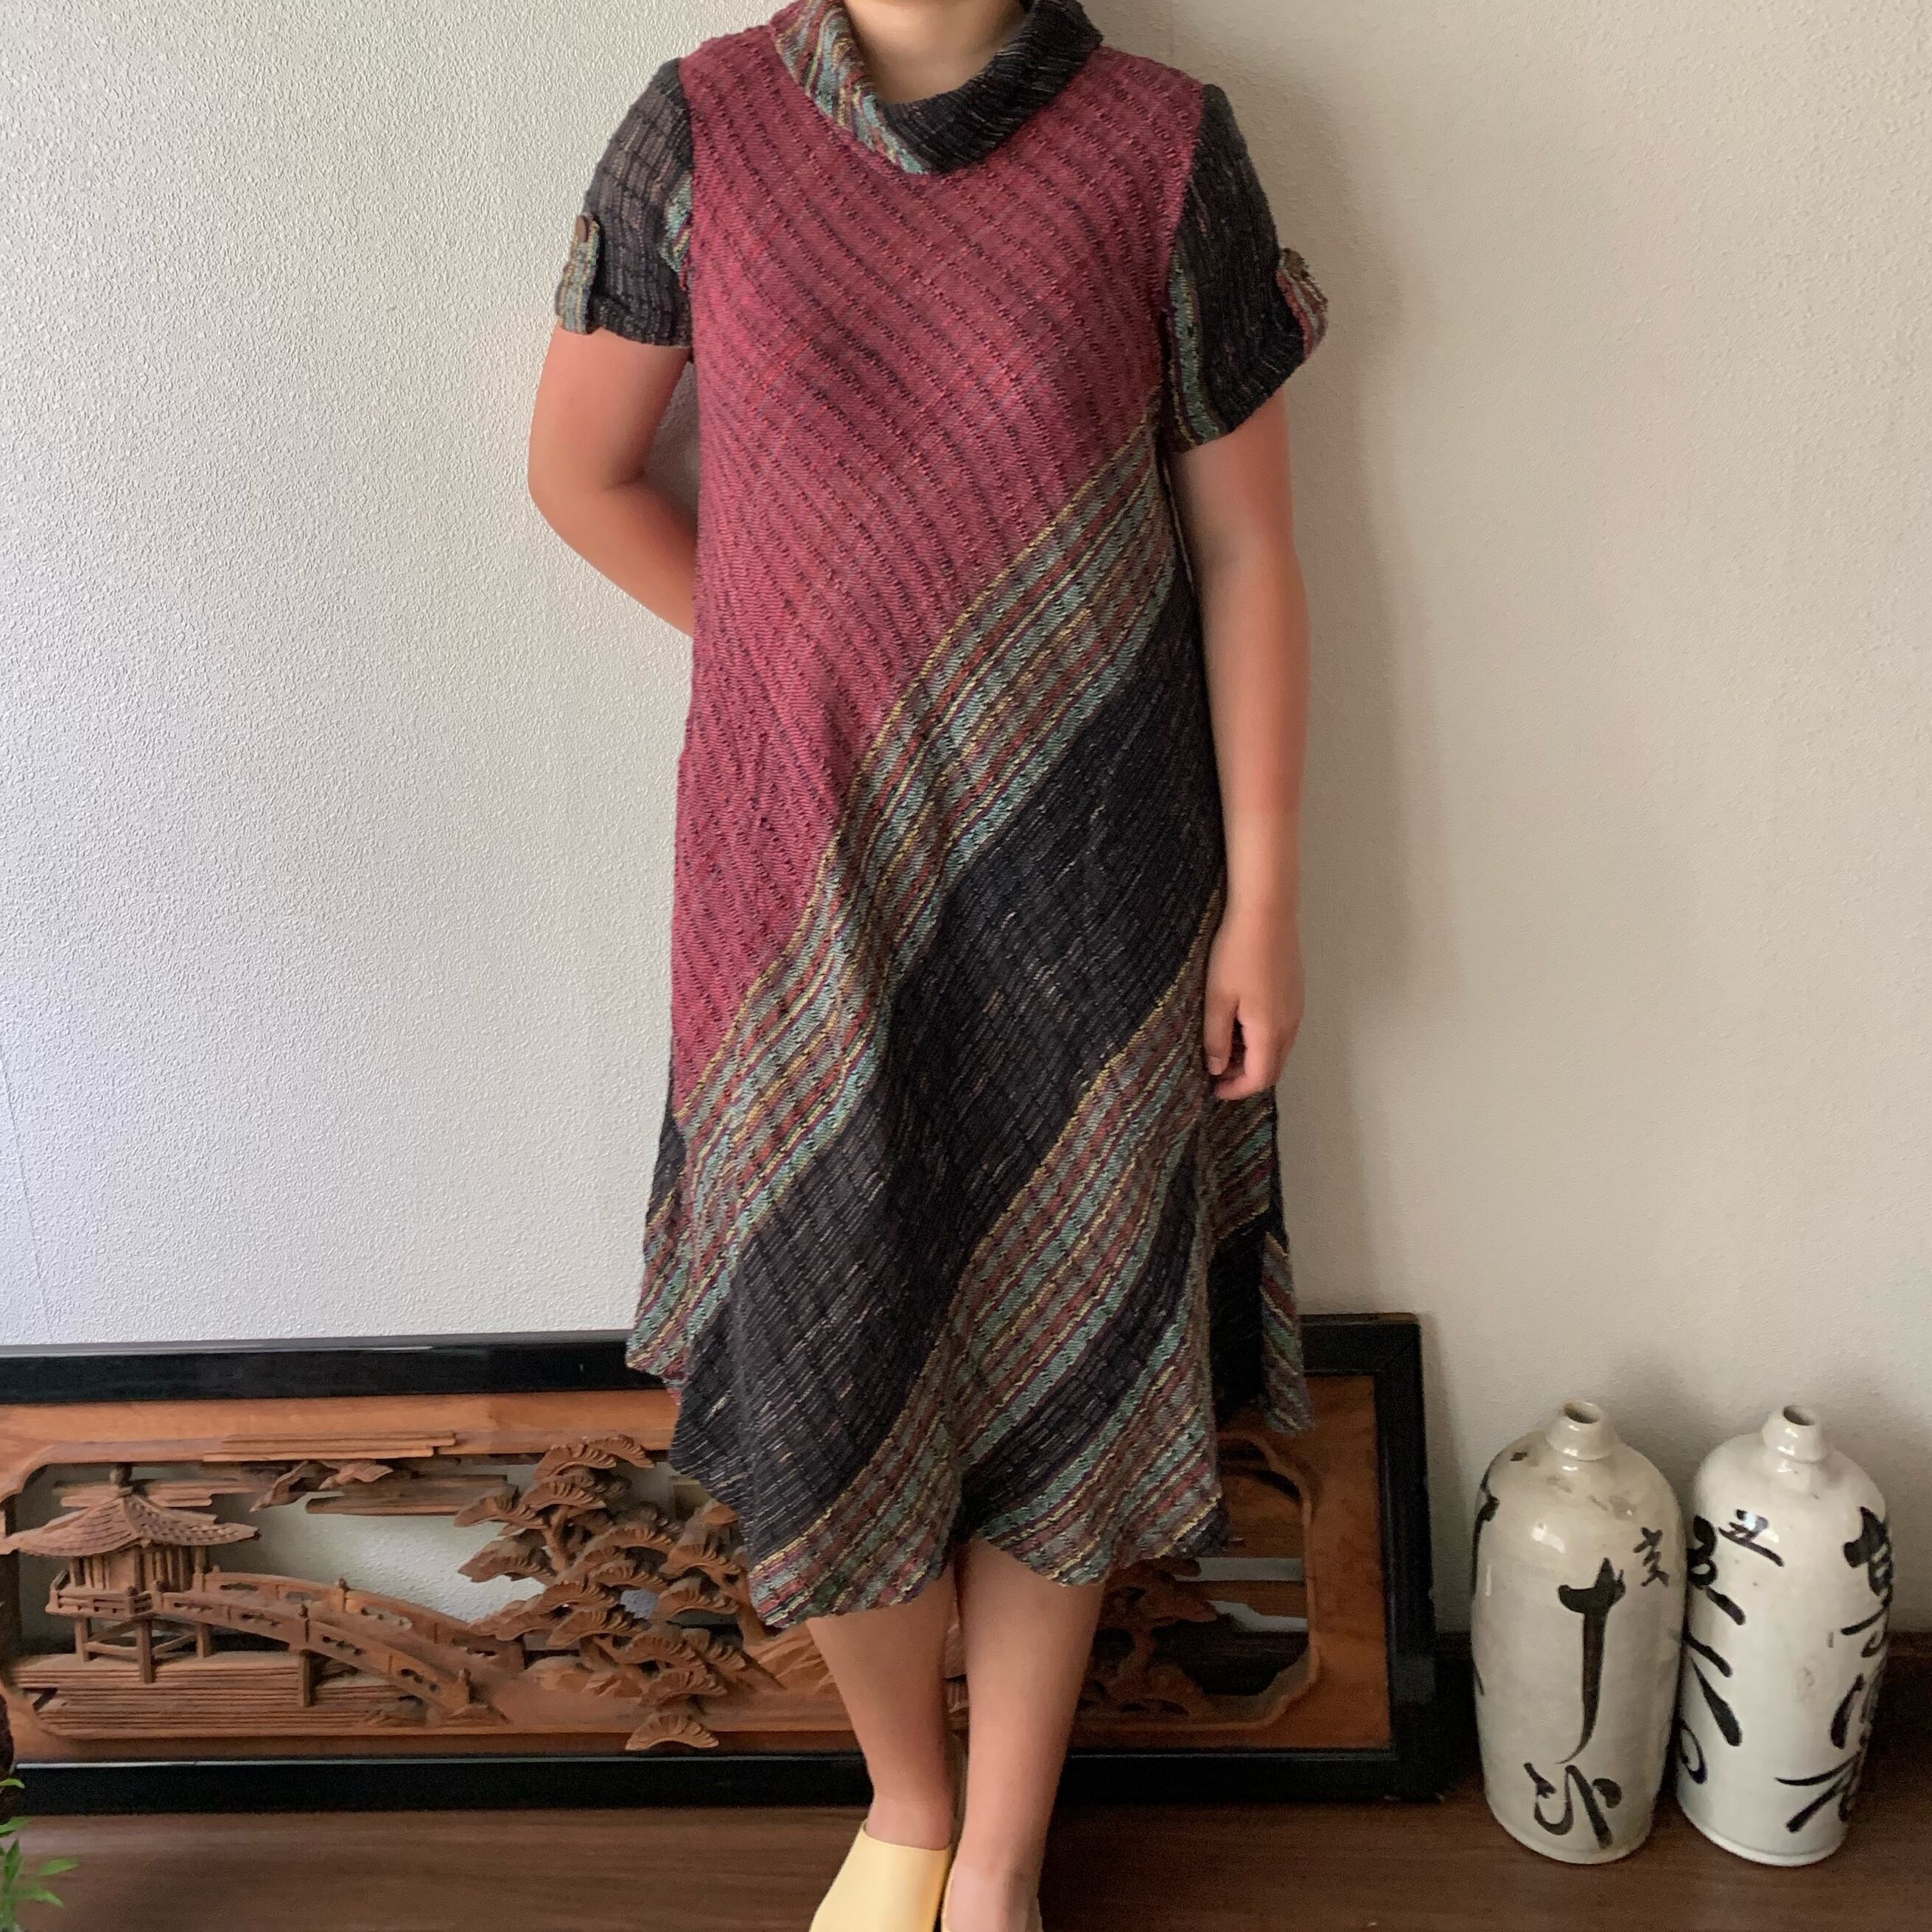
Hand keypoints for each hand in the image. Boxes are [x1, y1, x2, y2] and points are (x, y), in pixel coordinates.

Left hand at [1202, 898, 1303, 1098]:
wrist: (1266, 913)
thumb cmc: (1237, 953)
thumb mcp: (1217, 999)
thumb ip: (1216, 1038)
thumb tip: (1216, 1068)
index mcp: (1270, 1031)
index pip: (1259, 1079)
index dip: (1236, 1090)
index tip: (1213, 1089)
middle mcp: (1290, 1025)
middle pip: (1273, 1069)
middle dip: (1245, 1078)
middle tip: (1216, 1072)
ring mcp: (1296, 1009)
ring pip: (1278, 1049)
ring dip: (1253, 1058)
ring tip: (1223, 1046)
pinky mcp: (1295, 994)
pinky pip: (1282, 1030)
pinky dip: (1262, 1039)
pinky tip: (1240, 1023)